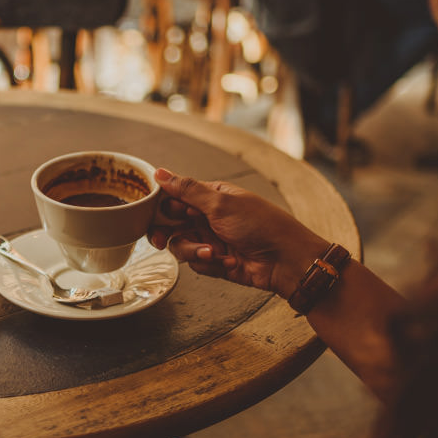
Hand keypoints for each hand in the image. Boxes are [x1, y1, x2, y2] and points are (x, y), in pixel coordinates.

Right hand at [148, 169, 327, 297]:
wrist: (286, 260)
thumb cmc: (261, 225)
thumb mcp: (221, 203)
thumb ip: (187, 190)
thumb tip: (160, 173)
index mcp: (210, 196)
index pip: (174, 197)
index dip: (160, 206)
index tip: (151, 214)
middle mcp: (208, 217)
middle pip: (170, 224)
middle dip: (166, 233)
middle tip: (160, 240)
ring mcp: (211, 239)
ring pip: (180, 246)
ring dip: (194, 250)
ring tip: (213, 252)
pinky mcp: (216, 262)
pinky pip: (196, 263)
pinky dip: (210, 263)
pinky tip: (230, 262)